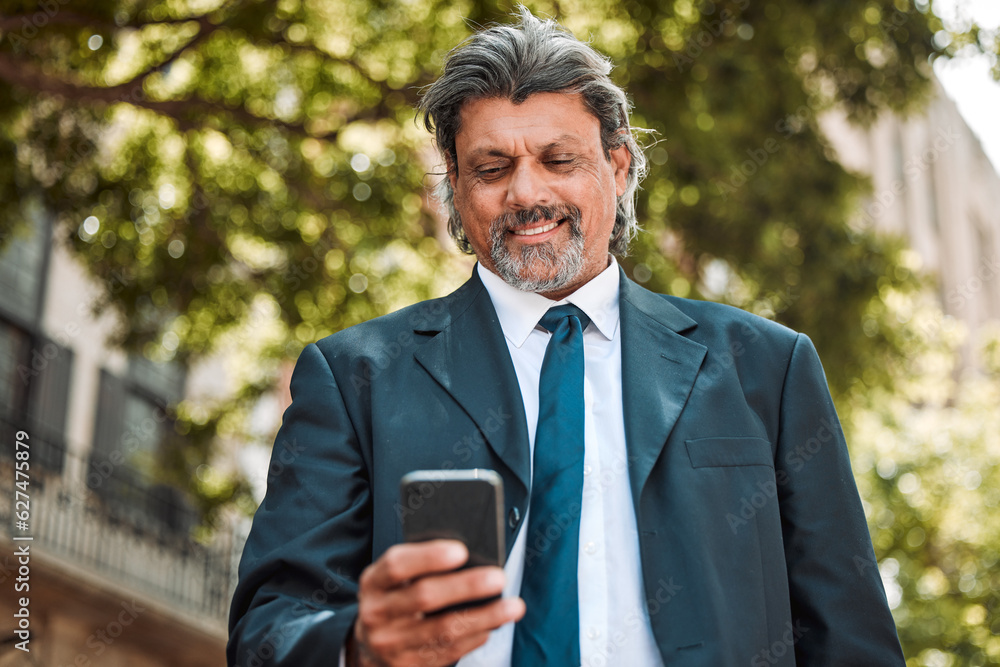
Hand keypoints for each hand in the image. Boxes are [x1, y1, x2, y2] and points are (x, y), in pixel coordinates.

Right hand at [347, 540, 524, 666]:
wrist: (370, 646)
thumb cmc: (393, 599)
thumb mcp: (392, 579)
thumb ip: (418, 566)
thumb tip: (469, 557)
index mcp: (373, 583)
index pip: (397, 566)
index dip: (429, 557)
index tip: (462, 551)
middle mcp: (377, 614)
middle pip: (425, 597)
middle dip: (466, 586)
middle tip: (499, 577)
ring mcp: (392, 644)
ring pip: (443, 629)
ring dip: (484, 617)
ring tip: (513, 606)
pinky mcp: (409, 666)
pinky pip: (448, 651)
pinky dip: (474, 637)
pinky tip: (493, 626)